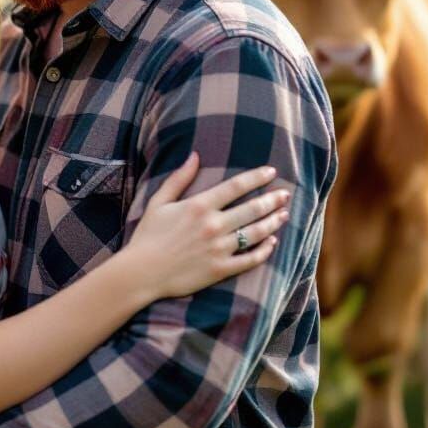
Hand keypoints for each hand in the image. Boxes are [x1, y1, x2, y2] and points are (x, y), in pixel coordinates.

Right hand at [126, 153, 289, 298]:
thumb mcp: (159, 202)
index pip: (236, 186)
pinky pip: (250, 259)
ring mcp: (219, 249)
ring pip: (256, 233)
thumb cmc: (148, 235)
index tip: (271, 172)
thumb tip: (194, 155)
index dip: (256, 177)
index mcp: (199, 206)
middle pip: (252, 208)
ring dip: (273, 222)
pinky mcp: (221, 270)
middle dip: (273, 199)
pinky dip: (265, 251)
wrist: (142, 272)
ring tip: (284, 214)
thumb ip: (179, 178)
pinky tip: (272, 243)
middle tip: (286, 194)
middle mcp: (213, 225)